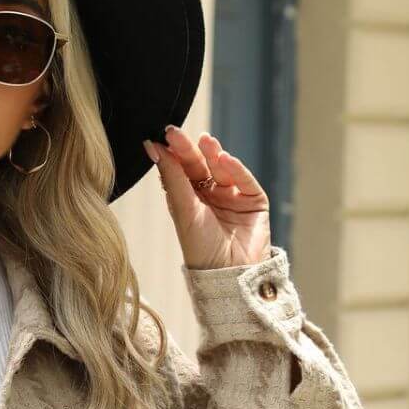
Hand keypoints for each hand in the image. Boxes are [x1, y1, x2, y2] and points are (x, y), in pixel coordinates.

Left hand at [142, 125, 271, 270]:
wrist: (229, 275)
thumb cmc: (201, 249)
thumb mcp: (184, 210)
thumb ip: (172, 178)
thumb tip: (153, 147)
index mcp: (189, 200)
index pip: (180, 171)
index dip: (172, 154)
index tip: (160, 137)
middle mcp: (210, 196)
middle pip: (199, 166)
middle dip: (189, 149)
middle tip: (176, 133)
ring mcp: (233, 197)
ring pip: (223, 169)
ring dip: (213, 154)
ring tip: (205, 141)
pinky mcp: (254, 201)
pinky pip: (245, 180)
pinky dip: (236, 169)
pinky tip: (225, 159)